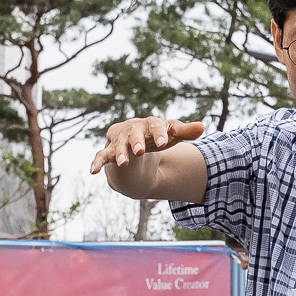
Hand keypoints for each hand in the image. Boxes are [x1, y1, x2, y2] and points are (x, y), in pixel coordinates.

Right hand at [89, 117, 203, 178]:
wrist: (136, 138)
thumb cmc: (156, 135)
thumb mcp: (171, 134)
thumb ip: (185, 131)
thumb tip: (202, 127)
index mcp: (150, 124)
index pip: (155, 126)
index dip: (160, 134)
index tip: (165, 143)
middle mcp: (133, 130)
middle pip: (134, 134)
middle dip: (137, 142)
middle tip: (140, 151)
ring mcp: (120, 140)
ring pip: (119, 146)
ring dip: (121, 154)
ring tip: (123, 163)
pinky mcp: (110, 151)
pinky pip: (102, 155)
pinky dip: (97, 162)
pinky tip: (93, 171)